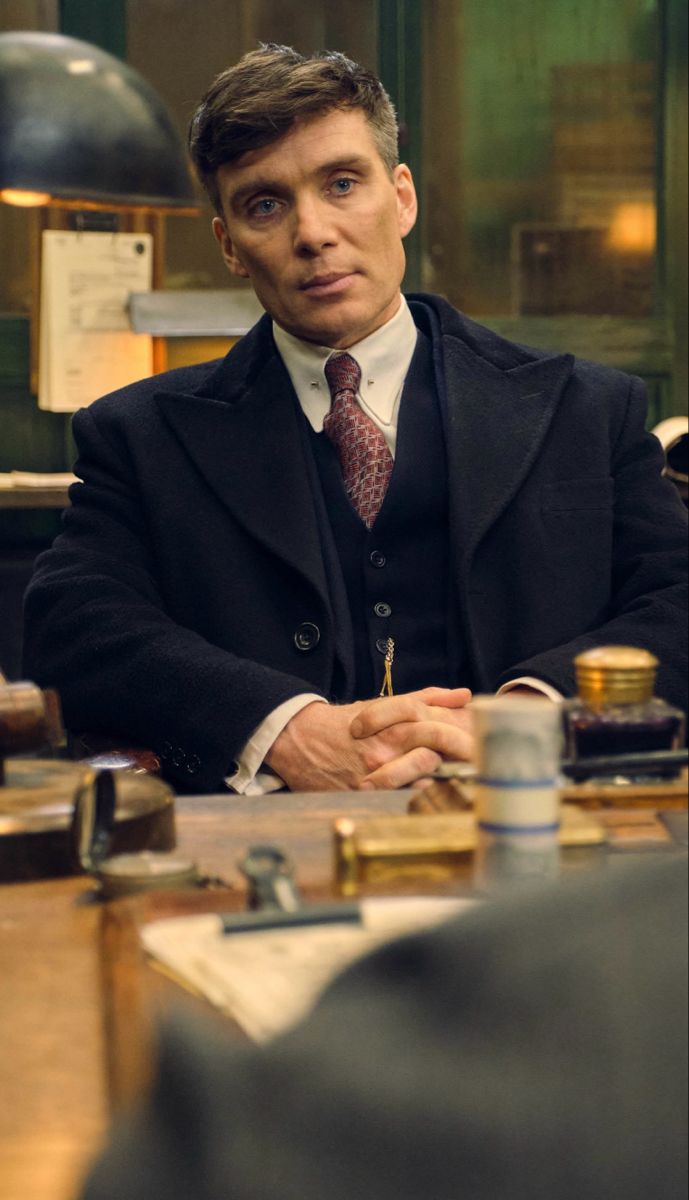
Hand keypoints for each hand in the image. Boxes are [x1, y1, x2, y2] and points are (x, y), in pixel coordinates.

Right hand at [265, 686, 473, 792]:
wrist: (300, 739)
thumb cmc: (347, 723)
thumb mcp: (383, 704)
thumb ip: (426, 699)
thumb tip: (464, 695)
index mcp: (394, 726)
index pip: (438, 731)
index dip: (464, 740)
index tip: (481, 748)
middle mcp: (385, 750)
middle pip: (432, 756)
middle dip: (457, 762)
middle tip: (478, 769)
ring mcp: (373, 776)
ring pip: (417, 784)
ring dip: (440, 786)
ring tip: (461, 789)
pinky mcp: (361, 796)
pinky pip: (396, 804)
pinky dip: (416, 804)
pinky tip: (433, 805)